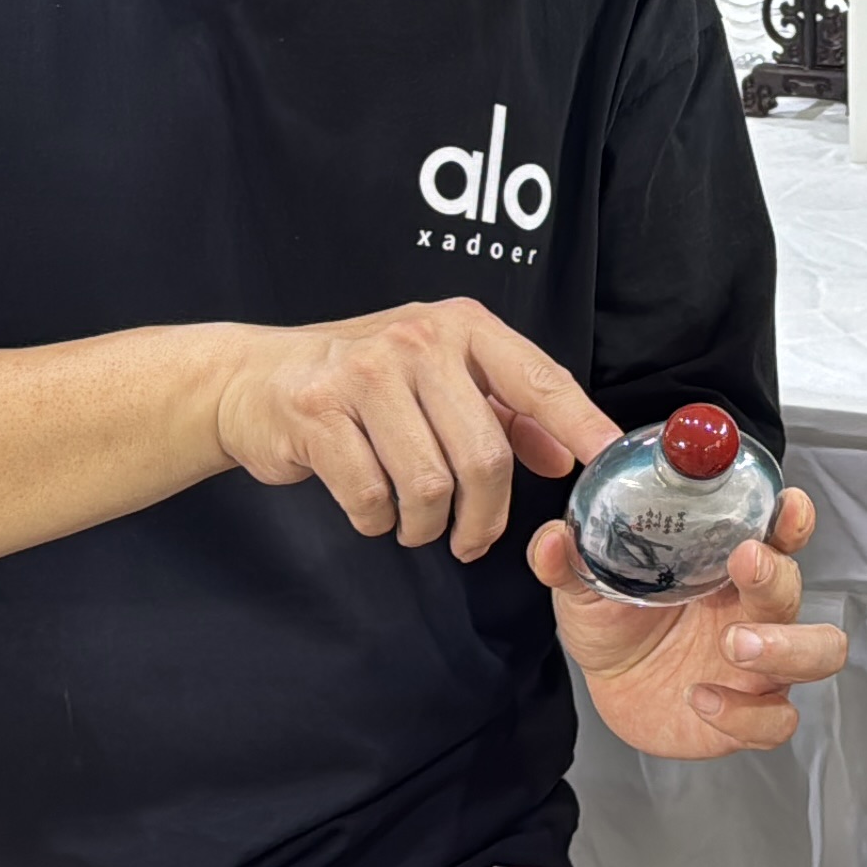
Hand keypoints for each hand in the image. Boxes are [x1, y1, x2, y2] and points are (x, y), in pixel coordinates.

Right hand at [214, 300, 620, 561]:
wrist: (254, 378)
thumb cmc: (362, 380)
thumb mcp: (440, 376)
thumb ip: (505, 411)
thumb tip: (565, 454)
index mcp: (462, 326)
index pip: (539, 379)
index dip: (580, 424)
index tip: (611, 460)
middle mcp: (419, 340)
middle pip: (483, 454)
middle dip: (483, 515)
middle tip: (470, 540)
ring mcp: (365, 374)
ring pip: (429, 484)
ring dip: (426, 525)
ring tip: (414, 523)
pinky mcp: (318, 414)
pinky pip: (371, 496)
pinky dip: (377, 520)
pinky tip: (372, 509)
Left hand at [529, 489, 846, 758]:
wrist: (609, 685)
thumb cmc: (616, 622)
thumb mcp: (587, 586)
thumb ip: (572, 560)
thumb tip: (552, 540)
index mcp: (726, 567)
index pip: (776, 533)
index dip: (789, 518)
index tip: (784, 504)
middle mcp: (753, 610)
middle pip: (795, 588)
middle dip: (778, 578)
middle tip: (746, 566)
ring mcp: (759, 665)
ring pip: (816, 654)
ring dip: (786, 647)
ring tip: (736, 645)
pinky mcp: (749, 715)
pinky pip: (774, 721)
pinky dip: (744, 713)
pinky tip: (702, 698)